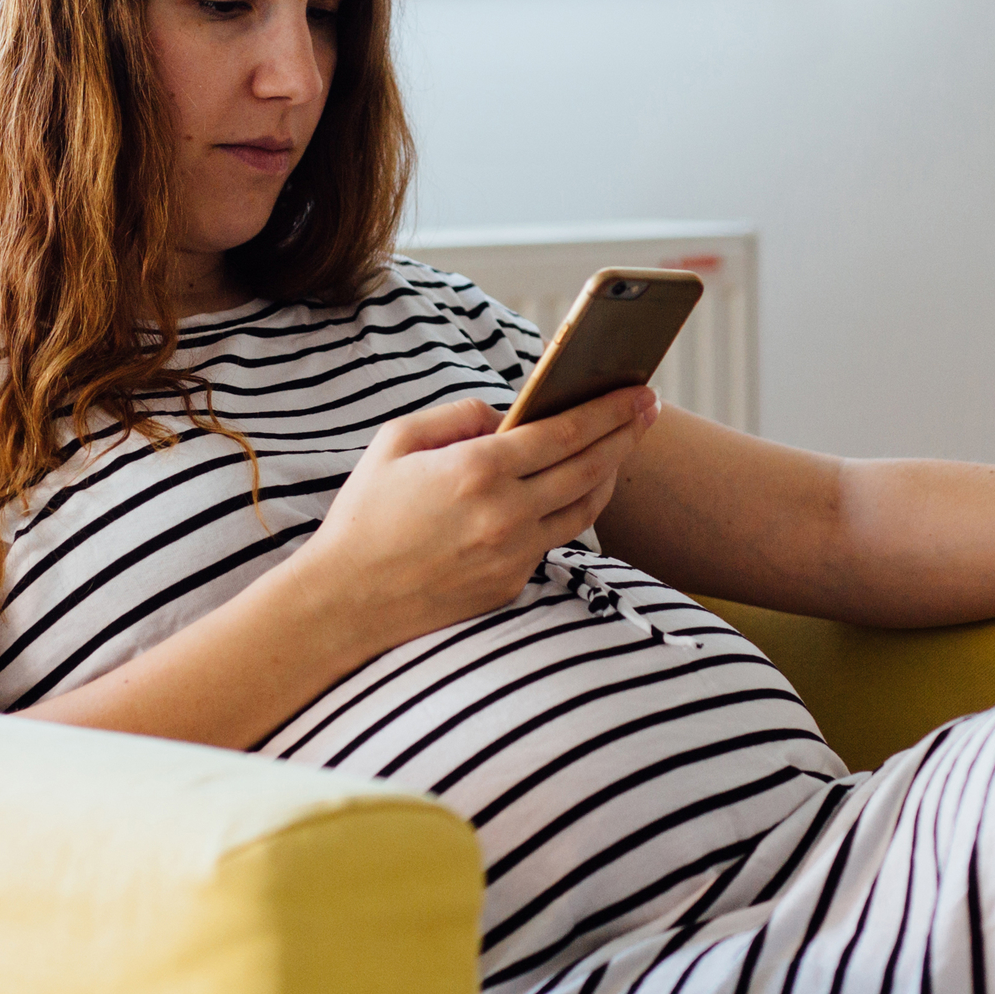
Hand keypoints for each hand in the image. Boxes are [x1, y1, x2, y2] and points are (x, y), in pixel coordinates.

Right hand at [288, 385, 660, 660]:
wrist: (346, 601)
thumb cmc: (365, 516)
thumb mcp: (396, 442)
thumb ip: (456, 416)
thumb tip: (503, 416)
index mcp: (476, 469)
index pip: (564, 431)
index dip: (608, 409)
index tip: (638, 392)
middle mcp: (505, 512)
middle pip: (589, 467)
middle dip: (626, 434)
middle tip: (648, 410)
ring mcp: (513, 553)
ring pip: (583, 508)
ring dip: (608, 475)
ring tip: (618, 450)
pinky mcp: (511, 583)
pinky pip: (552, 540)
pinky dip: (569, 511)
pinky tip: (575, 492)